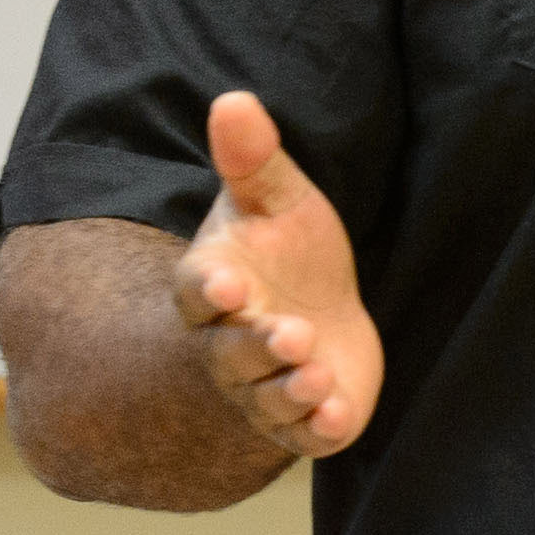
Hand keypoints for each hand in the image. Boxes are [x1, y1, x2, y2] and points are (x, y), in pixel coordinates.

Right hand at [176, 90, 384, 459]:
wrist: (324, 308)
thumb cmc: (290, 251)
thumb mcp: (279, 198)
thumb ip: (254, 158)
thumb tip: (234, 99)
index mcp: (214, 288)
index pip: (196, 293)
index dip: (208, 291)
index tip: (227, 281)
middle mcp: (229, 345)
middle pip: (230, 354)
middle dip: (256, 347)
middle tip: (288, 333)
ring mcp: (266, 387)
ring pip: (267, 399)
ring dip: (288, 390)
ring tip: (315, 370)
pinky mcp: (307, 420)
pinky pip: (304, 435)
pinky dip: (318, 429)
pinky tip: (338, 415)